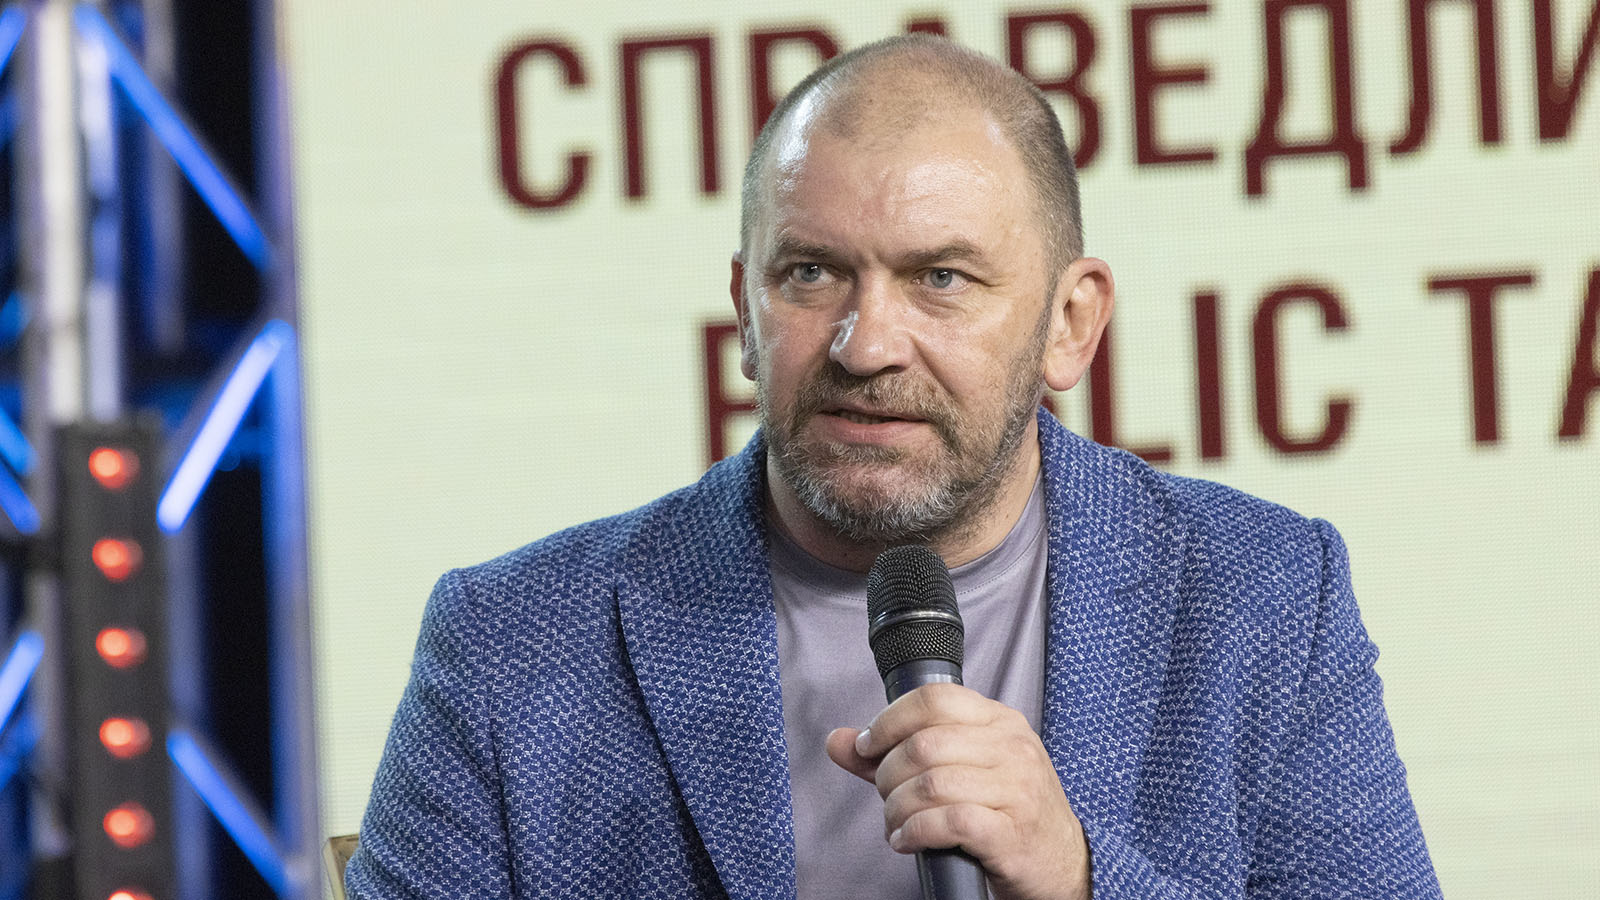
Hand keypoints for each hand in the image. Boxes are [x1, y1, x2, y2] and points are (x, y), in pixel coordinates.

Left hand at [826, 683, 1090, 899]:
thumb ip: (897, 753)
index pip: (934, 699)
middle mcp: (1012, 748)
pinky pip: (949, 822)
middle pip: (924, 745)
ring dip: (896, 809)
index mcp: (1000, 721)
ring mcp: (1016, 790)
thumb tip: (838, 740)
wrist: (1062, 863)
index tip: (868, 747)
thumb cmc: (1006, 812)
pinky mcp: (1012, 834)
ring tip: (895, 823)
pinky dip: (915, 832)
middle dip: (888, 774)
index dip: (888, 721)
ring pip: (931, 785)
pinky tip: (907, 840)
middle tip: (886, 796)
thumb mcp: (963, 769)